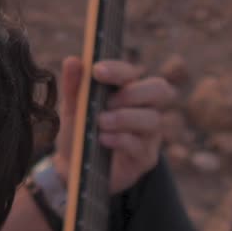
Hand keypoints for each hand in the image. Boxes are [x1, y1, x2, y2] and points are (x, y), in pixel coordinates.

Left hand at [53, 56, 176, 195]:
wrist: (73, 169)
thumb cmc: (78, 133)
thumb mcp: (72, 109)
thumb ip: (73, 87)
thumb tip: (72, 61)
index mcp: (128, 90)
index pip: (132, 72)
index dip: (118, 70)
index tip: (97, 71)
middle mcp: (144, 109)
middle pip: (159, 90)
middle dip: (133, 93)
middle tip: (107, 102)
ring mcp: (148, 134)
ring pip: (153, 119)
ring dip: (125, 118)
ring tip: (101, 122)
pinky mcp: (145, 158)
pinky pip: (142, 145)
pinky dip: (122, 140)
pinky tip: (104, 139)